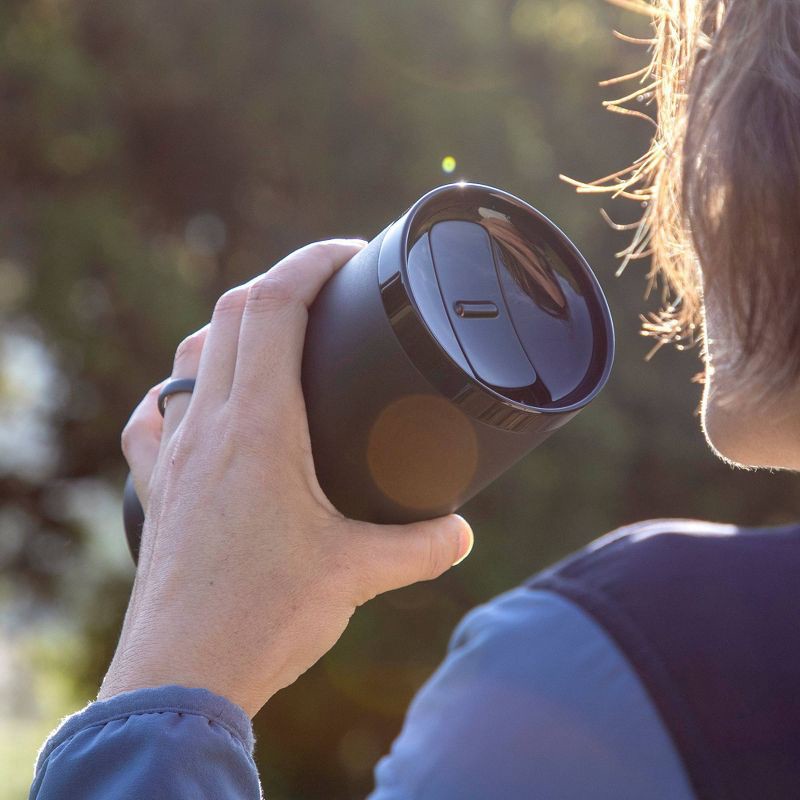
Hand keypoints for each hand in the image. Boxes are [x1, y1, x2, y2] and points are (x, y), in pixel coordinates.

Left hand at [101, 239, 473, 716]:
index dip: (310, 262)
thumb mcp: (357, 575)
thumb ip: (422, 547)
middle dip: (281, 284)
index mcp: (258, 426)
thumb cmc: (263, 617)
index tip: (348, 253)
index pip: (273, 306)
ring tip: (274, 342)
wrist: (181, 675)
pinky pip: (156, 416)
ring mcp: (174, 455)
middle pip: (232, 316)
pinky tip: (197, 407)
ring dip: (231, 332)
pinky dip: (181, 393)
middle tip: (327, 292)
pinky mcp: (157, 487)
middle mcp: (208, 426)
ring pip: (192, 357)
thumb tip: (463, 533)